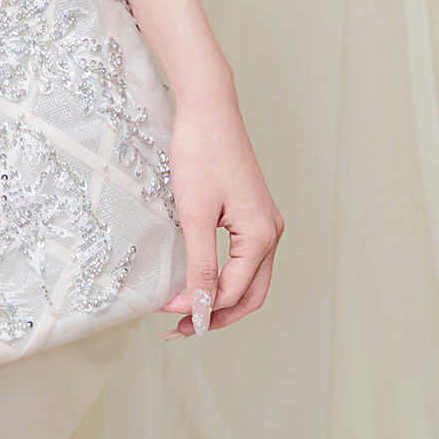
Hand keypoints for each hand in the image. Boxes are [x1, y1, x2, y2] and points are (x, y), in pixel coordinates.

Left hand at [160, 86, 283, 336]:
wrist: (207, 108)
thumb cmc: (200, 153)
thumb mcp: (195, 214)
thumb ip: (201, 263)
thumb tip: (201, 305)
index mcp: (262, 235)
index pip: (233, 292)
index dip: (201, 308)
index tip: (167, 313)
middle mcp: (271, 232)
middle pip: (250, 294)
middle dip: (218, 315)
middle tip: (182, 329)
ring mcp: (265, 223)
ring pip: (250, 279)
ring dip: (222, 300)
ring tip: (190, 313)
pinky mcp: (252, 214)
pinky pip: (245, 259)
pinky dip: (225, 278)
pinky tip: (201, 281)